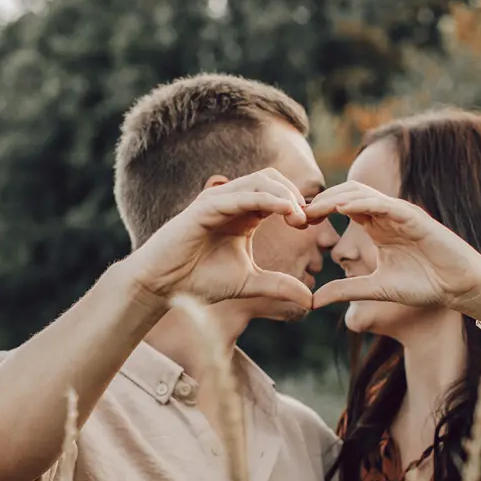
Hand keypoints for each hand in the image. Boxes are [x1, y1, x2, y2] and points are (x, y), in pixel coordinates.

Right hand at [125, 171, 312, 317]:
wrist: (164, 285)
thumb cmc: (199, 281)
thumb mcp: (249, 283)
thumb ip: (279, 286)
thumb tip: (311, 300)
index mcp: (245, 215)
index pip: (279, 196)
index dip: (301, 206)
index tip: (317, 226)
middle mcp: (233, 202)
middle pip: (273, 180)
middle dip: (296, 195)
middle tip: (310, 220)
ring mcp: (219, 200)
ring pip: (261, 180)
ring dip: (285, 194)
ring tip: (300, 217)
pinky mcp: (207, 205)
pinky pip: (242, 194)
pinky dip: (267, 199)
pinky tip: (285, 211)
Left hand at [305, 183, 480, 315]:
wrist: (458, 289)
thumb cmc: (423, 286)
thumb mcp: (375, 289)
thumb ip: (345, 290)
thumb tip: (311, 300)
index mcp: (376, 228)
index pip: (341, 208)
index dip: (318, 212)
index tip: (294, 222)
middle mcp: (387, 216)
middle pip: (347, 195)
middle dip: (321, 201)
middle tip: (295, 213)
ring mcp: (401, 213)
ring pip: (363, 194)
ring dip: (336, 198)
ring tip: (313, 209)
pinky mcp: (415, 218)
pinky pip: (386, 204)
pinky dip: (364, 204)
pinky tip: (343, 209)